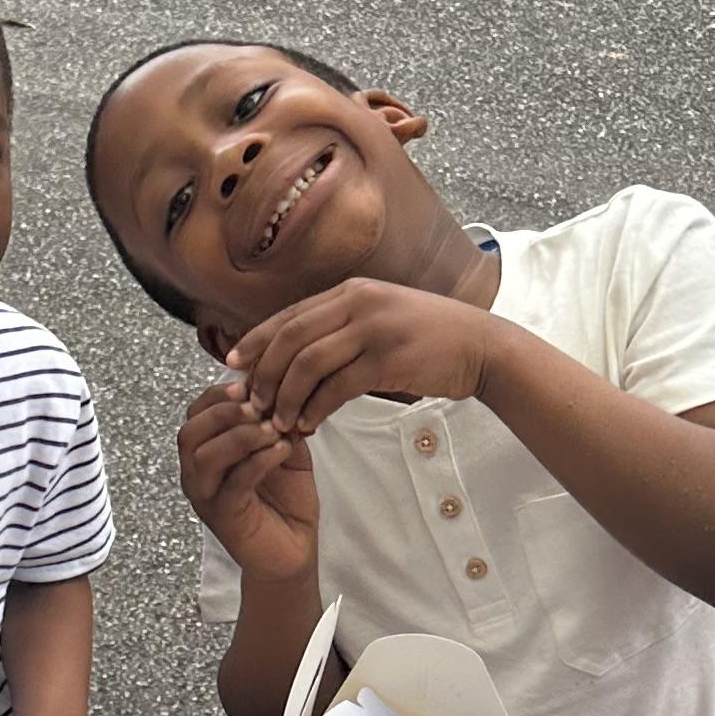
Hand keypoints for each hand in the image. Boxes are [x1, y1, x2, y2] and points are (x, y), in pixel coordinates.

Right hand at [177, 381, 320, 585]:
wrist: (293, 550)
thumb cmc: (285, 500)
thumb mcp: (285, 449)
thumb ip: (278, 421)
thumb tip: (280, 387)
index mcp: (205, 453)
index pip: (196, 413)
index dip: (218, 395)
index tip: (249, 386)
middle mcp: (197, 474)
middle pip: (190, 432)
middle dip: (224, 412)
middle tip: (259, 407)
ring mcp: (206, 497)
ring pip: (204, 456)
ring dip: (240, 435)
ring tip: (273, 430)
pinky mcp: (225, 516)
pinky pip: (234, 482)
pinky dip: (258, 460)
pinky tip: (282, 450)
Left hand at [225, 278, 492, 437]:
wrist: (482, 347)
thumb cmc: (430, 338)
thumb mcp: (382, 318)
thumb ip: (343, 328)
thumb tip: (298, 353)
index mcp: (351, 291)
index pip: (289, 315)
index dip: (256, 340)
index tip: (231, 364)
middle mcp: (358, 303)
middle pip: (290, 338)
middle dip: (264, 373)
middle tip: (250, 402)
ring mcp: (373, 329)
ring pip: (308, 364)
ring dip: (287, 396)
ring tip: (277, 421)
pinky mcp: (389, 359)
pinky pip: (338, 386)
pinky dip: (316, 408)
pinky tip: (308, 425)